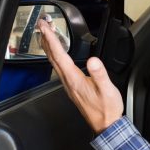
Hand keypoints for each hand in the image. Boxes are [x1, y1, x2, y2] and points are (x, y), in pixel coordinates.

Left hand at [38, 19, 122, 133]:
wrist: (105, 124)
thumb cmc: (107, 108)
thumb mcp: (107, 90)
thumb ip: (100, 74)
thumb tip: (93, 61)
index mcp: (74, 79)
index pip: (60, 55)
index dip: (52, 40)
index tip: (46, 27)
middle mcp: (68, 81)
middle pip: (52, 57)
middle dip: (46, 39)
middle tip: (42, 25)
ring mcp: (68, 84)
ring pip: (54, 62)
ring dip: (49, 46)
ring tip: (46, 34)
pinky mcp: (72, 86)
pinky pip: (59, 67)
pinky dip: (56, 55)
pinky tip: (57, 53)